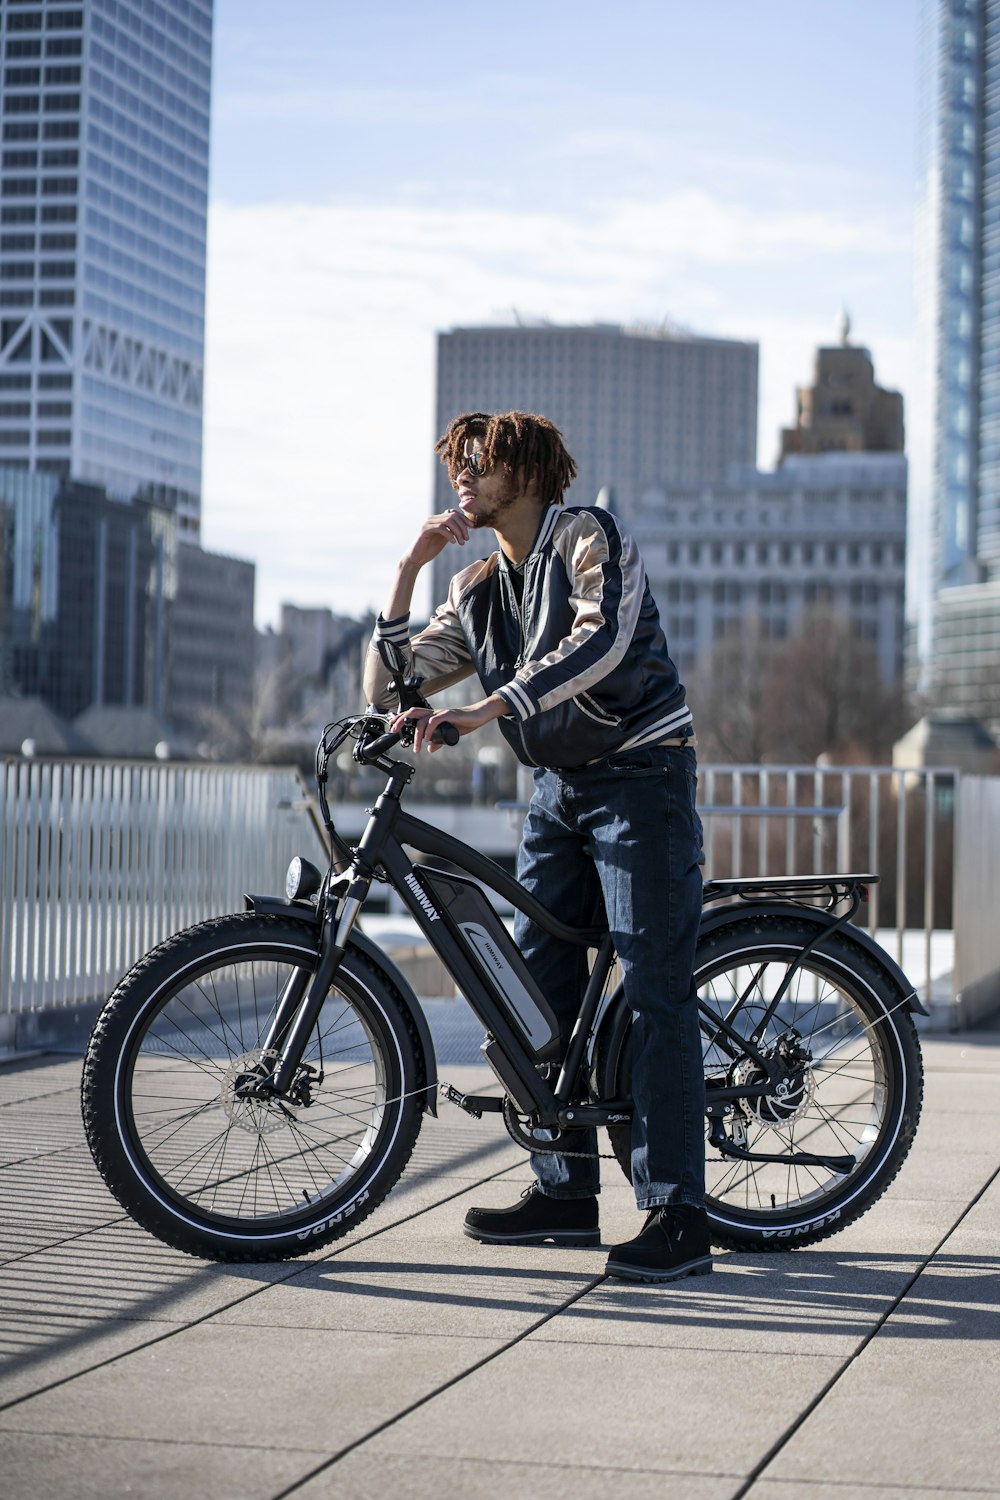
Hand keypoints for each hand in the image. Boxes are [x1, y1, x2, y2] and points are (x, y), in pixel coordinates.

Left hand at [391, 696, 507, 753]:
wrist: (478, 716)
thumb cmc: (464, 723)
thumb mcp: (448, 735)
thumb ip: (438, 742)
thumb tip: (430, 749)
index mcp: (432, 716)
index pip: (413, 714)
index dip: (401, 719)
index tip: (393, 727)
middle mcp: (434, 713)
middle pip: (412, 712)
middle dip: (400, 720)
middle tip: (394, 731)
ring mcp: (440, 713)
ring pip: (422, 720)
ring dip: (416, 735)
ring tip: (416, 748)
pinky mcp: (449, 715)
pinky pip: (434, 720)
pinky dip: (428, 730)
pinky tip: (427, 739)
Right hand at [404, 508, 471, 568]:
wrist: (416, 558)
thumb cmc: (430, 550)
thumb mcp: (444, 539)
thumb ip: (452, 531)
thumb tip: (465, 527)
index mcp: (437, 520)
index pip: (453, 513)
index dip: (464, 518)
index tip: (472, 527)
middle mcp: (433, 519)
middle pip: (452, 515)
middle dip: (463, 526)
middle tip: (467, 539)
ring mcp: (428, 523)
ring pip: (448, 520)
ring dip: (458, 531)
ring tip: (462, 542)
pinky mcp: (425, 530)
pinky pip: (441, 528)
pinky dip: (450, 534)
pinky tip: (453, 542)